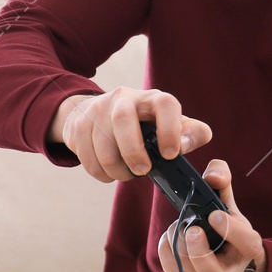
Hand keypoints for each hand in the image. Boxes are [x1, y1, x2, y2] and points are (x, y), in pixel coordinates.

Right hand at [49, 87, 212, 182]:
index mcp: (152, 98)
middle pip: (123, 119)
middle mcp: (124, 98)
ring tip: (127, 174)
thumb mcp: (172, 125)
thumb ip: (192, 133)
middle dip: (133, 151)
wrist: (101, 114)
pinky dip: (99, 171)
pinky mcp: (79, 125)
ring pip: (102, 142)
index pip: (165, 104)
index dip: (169, 129)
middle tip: (143, 171)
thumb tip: (185, 145)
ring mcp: (98, 109)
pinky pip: (86, 155)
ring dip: (116, 168)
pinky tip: (109, 171)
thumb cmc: (145, 125)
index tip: (171, 154)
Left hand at [156, 159, 266, 271]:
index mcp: (248, 248)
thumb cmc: (224, 226)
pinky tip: (174, 237)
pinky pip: (170, 269)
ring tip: (180, 226)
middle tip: (190, 228)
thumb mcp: (228, 203)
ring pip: (185, 267)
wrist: (219, 256)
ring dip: (176, 240)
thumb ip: (221, 180)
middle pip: (210, 270)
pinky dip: (166, 248)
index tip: (214, 215)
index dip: (230, 229)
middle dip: (195, 247)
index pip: (246, 242)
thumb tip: (212, 176)